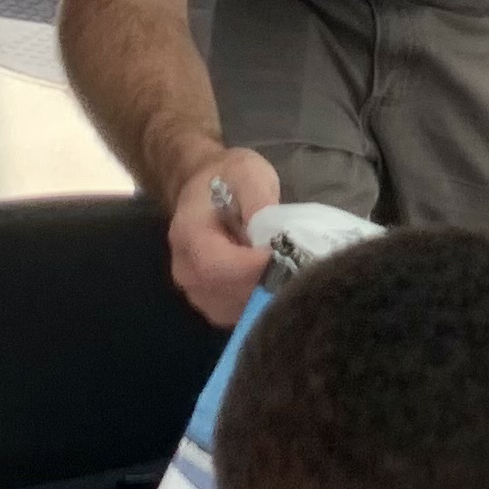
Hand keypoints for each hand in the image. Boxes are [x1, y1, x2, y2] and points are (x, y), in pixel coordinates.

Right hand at [169, 144, 281, 326]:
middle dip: (269, 283)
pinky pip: (239, 314)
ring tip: (294, 275)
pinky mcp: (213, 303)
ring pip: (235, 310)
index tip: (290, 257)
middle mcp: (186, 271)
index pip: (218, 266)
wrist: (203, 185)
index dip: (255, 268)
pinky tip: (282, 283)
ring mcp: (198, 292)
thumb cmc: (227, 177)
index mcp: (189, 236)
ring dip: (268, 296)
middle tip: (302, 268)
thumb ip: (259, 201)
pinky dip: (263, 304)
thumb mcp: (248, 174)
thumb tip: (276, 234)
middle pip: (228, 293)